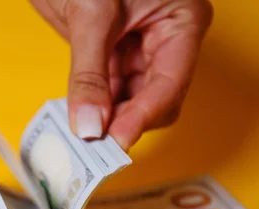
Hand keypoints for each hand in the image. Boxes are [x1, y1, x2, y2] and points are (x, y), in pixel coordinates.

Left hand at [31, 0, 212, 149]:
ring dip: (106, 119)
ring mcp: (137, 48)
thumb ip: (90, 73)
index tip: (115, 141)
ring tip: (81, 135)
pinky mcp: (112, 53)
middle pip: (154, 99)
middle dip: (126, 121)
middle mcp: (164, 40)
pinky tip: (78, 118)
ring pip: (129, 100)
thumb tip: (89, 125)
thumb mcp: (92, 14)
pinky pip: (108, 90)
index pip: (170, 85)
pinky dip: (93, 106)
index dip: (142, 117)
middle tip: (95, 144)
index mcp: (179, 23)